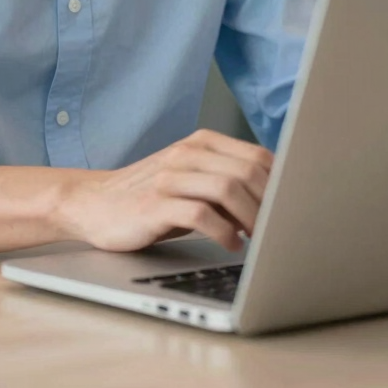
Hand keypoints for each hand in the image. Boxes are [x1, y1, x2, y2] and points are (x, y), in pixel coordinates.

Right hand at [58, 129, 273, 253]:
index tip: (292, 210)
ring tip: (260, 240)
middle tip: (279, 230)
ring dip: (251, 218)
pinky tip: (231, 244)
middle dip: (271, 204)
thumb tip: (278, 200)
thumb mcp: (191, 180)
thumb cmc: (152, 197)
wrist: (95, 203)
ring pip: (227, 189)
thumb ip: (226, 182)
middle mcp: (187, 153)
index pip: (256, 156)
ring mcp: (170, 177)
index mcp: (201, 143)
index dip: (281, 185)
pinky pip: (200, 214)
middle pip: (247, 171)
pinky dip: (223, 232)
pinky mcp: (155, 204)